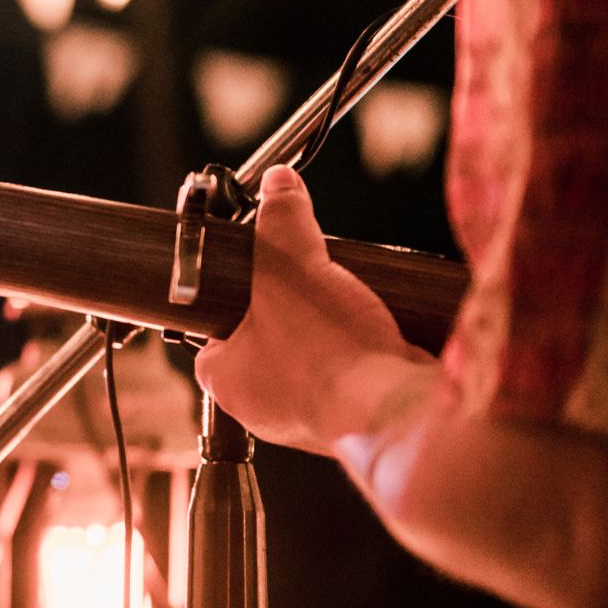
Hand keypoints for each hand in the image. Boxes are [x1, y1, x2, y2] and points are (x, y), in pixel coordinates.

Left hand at [194, 165, 435, 453]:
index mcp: (226, 379)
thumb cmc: (327, 354)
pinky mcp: (353, 422)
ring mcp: (309, 418)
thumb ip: (281, 223)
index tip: (256, 273)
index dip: (232, 297)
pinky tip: (376, 332)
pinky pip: (350, 379)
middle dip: (290, 311)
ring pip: (311, 362)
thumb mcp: (291, 269)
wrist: (396, 414)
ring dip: (330, 333)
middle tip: (309, 283)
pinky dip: (361, 355)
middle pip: (265, 342)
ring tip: (346, 303)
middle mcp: (261, 406)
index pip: (211, 332)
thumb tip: (278, 185)